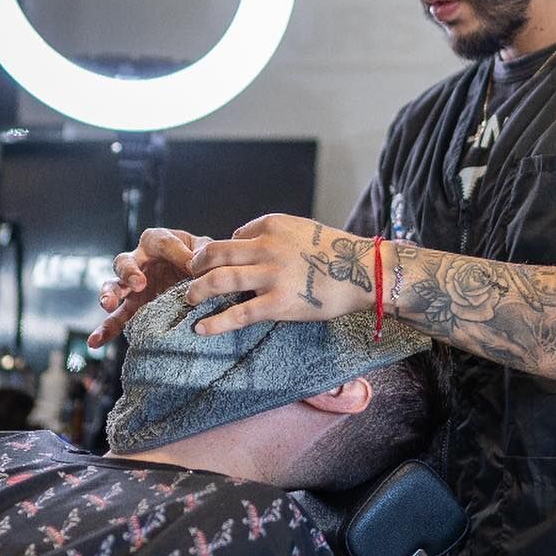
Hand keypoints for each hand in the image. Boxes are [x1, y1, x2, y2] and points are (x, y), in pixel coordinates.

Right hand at [87, 227, 206, 347]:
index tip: (189, 264)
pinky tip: (96, 342)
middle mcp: (139, 262)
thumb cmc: (201, 260)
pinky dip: (104, 330)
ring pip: (114, 288)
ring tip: (108, 305)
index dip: (175, 252)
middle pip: (125, 262)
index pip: (161, 243)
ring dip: (109, 296)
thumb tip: (197, 264)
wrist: (201, 280)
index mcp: (158, 242)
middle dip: (130, 272)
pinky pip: (116, 319)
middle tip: (139, 284)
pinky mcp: (133, 307)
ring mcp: (133, 286)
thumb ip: (204, 254)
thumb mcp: (206, 252)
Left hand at [178, 215, 377, 335]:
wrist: (365, 271)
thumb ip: (276, 236)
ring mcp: (271, 276)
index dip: (224, 251)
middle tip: (190, 276)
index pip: (235, 236)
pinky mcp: (278, 304)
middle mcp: (267, 247)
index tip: (220, 264)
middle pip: (215, 253)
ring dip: (197, 290)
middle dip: (197, 265)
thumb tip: (248, 246)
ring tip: (189, 298)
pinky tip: (199, 329)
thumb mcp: (304, 229)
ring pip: (219, 280)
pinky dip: (215, 322)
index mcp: (273, 226)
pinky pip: (238, 314)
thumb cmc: (338, 253)